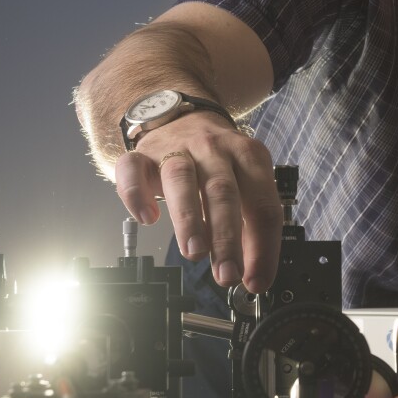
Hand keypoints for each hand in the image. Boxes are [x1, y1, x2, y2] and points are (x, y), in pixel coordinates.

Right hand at [112, 112, 283, 293]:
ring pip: (182, 179)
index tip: (257, 280)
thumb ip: (251, 225)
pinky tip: (146, 218)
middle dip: (227, 238)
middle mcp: (215, 150)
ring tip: (194, 251)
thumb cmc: (217, 161)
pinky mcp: (142, 155)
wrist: (180, 117)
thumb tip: (255, 273)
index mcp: (250, 158)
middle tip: (228, 274)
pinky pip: (133, 169)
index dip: (263, 247)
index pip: (264, 205)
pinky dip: (136, 194)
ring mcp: (177, 149)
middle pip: (224, 193)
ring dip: (189, 218)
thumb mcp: (245, 183)